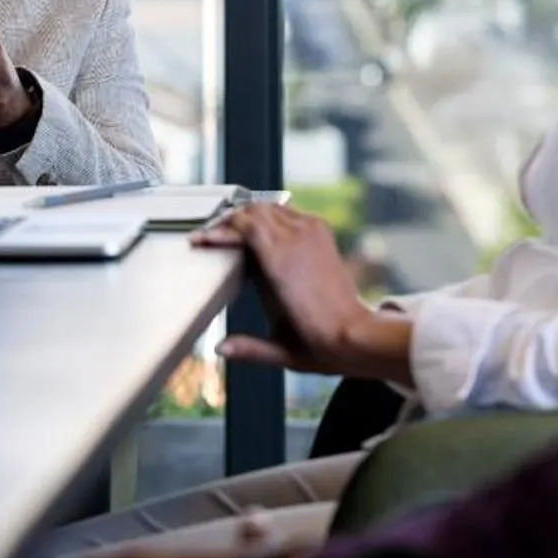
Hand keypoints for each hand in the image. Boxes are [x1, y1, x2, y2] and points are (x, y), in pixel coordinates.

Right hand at [196, 205, 408, 379]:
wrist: (357, 335)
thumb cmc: (320, 343)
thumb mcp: (280, 350)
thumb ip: (248, 348)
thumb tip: (220, 349)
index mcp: (282, 264)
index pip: (243, 228)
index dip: (217, 231)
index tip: (200, 239)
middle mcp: (297, 241)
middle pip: (254, 211)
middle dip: (229, 221)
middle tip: (212, 235)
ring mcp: (312, 233)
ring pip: (270, 207)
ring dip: (249, 216)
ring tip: (232, 230)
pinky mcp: (322, 233)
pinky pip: (289, 212)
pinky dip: (269, 216)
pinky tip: (261, 229)